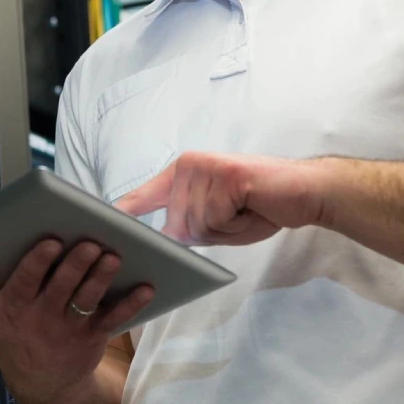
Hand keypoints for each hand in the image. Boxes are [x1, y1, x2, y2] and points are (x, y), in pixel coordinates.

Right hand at [0, 241, 153, 403]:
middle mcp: (42, 318)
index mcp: (14, 308)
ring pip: (88, 300)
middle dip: (77, 264)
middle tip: (91, 242)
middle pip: (62, 287)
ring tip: (114, 256)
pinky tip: (146, 286)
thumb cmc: (9, 342)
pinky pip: (115, 320)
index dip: (38, 262)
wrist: (43, 389)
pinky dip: (132, 304)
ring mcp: (70, 330)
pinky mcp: (94, 338)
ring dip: (102, 278)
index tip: (50, 241)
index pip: (26, 281)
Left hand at [115, 151, 328, 245]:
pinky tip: (251, 206)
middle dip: (208, 233)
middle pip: (176, 224)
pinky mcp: (224, 174)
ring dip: (224, 229)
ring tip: (245, 209)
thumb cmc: (259, 206)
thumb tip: (163, 239)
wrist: (305, 191)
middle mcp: (187, 165)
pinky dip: (235, 223)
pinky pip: (215, 219)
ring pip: (195, 224)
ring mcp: (204, 167)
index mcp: (181, 173)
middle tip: (237, 215)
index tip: (99, 221)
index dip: (123, 211)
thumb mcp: (214, 220)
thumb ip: (186, 226)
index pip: (144, 195)